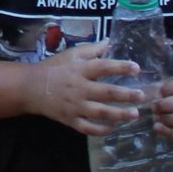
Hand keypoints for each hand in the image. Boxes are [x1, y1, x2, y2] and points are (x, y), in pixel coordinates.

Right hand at [22, 42, 143, 135]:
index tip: (136, 68)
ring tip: (134, 114)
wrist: (30, 87)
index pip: (103, 67)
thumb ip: (91, 49)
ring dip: (119, 114)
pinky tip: (114, 127)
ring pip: (100, 113)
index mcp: (80, 70)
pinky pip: (88, 128)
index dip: (120, 67)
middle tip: (141, 96)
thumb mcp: (71, 55)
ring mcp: (75, 106)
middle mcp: (79, 88)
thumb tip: (110, 41)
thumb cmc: (54, 68)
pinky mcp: (70, 120)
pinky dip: (102, 130)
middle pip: (106, 92)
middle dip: (126, 95)